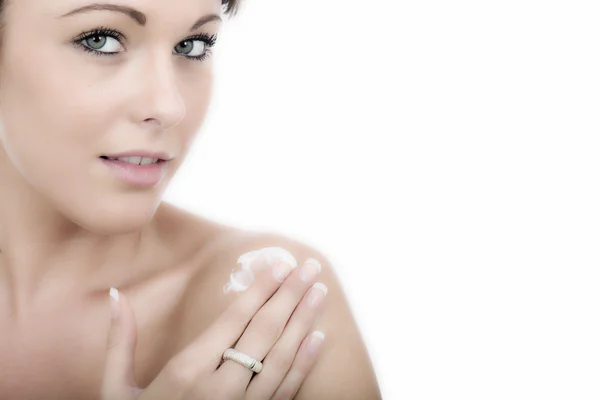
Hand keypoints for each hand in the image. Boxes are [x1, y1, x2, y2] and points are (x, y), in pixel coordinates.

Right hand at [100, 257, 327, 399]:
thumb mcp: (115, 390)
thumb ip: (119, 343)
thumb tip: (115, 296)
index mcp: (186, 371)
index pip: (235, 318)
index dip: (261, 288)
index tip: (281, 264)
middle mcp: (219, 388)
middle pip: (264, 332)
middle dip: (291, 295)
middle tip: (310, 267)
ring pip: (282, 358)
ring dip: (304, 321)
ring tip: (319, 292)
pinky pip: (286, 390)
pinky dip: (305, 363)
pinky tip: (319, 338)